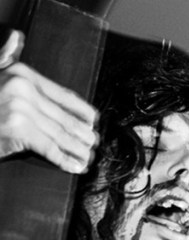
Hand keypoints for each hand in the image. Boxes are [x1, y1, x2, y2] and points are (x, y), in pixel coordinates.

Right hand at [0, 32, 97, 173]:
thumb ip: (6, 57)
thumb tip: (17, 36)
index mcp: (22, 74)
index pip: (62, 94)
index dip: (81, 110)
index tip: (93, 120)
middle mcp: (23, 89)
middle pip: (63, 116)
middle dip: (82, 134)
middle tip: (94, 143)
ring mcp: (20, 110)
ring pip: (60, 134)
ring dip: (78, 149)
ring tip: (88, 157)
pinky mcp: (17, 130)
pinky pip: (48, 148)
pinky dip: (64, 159)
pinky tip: (75, 166)